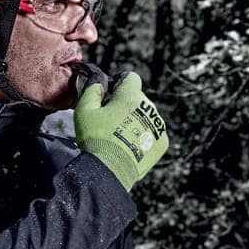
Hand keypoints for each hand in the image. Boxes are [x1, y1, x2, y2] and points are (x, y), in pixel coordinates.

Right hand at [74, 72, 168, 191]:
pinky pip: (152, 133)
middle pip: (137, 99)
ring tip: (121, 138)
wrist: (111, 170)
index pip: (131, 78)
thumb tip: (100, 81)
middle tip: (111, 121)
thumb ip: (93, 89)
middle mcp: (149, 107)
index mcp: (131, 96)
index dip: (120, 83)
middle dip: (126, 105)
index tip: (111, 94)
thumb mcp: (85, 110)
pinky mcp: (162, 142)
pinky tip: (130, 147)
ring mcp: (158, 125)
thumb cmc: (96, 138)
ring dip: (136, 121)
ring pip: (146, 116)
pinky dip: (143, 137)